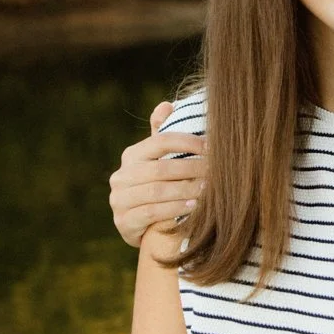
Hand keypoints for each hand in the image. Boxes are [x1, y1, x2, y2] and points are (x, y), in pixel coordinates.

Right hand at [109, 102, 204, 247]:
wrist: (142, 227)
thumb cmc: (157, 187)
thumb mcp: (158, 161)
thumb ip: (161, 135)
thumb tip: (167, 105)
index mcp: (132, 155)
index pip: (160, 141)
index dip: (188, 143)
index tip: (212, 148)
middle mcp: (121, 176)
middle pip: (160, 168)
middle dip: (191, 169)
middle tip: (215, 172)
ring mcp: (119, 200)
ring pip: (156, 191)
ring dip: (186, 190)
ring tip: (208, 190)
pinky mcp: (123, 222)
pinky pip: (151, 213)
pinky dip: (174, 209)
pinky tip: (193, 208)